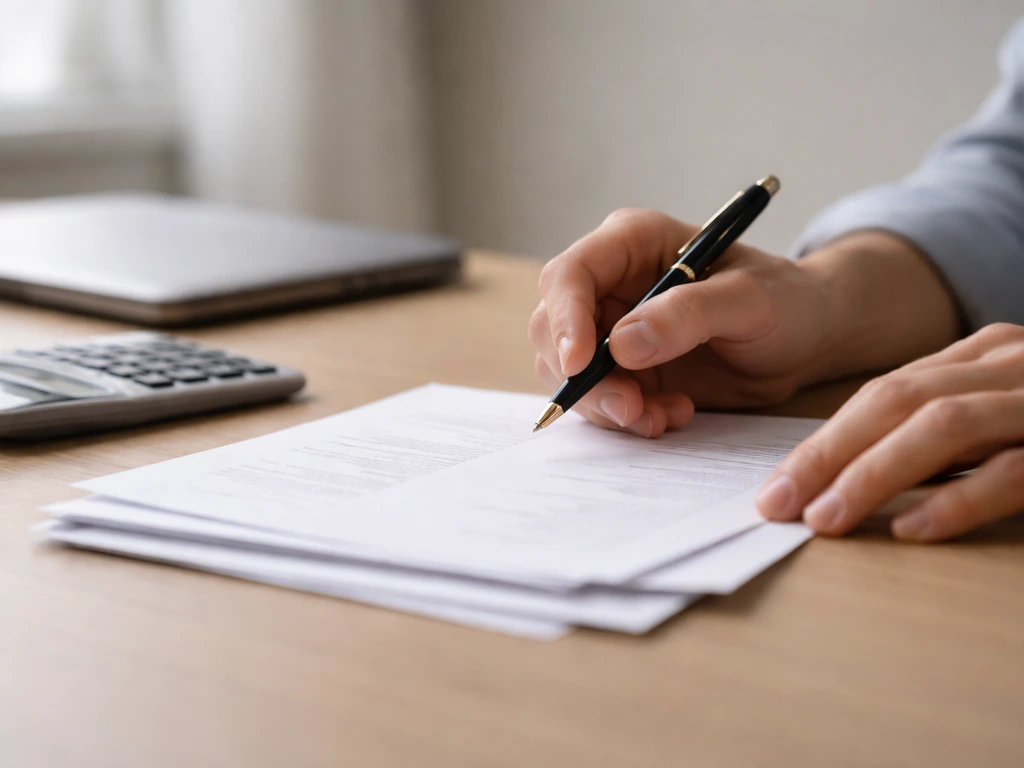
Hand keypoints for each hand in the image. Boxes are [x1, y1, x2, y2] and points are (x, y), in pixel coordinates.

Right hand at [529, 208, 836, 436]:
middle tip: (631, 409)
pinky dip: (625, 418)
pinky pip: (597, 399)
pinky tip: (671, 414)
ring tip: (665, 415)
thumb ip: (688, 315)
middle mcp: (610, 283)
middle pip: (553, 328)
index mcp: (632, 243)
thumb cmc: (786, 302)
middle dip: (584, 376)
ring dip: (607, 404)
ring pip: (568, 371)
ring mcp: (611, 328)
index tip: (580, 365)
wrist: (805, 340)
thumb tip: (622, 344)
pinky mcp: (621, 369)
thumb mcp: (750, 302)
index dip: (565, 319)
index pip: (570, 275)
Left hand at [758, 323, 1023, 541]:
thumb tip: (852, 481)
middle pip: (897, 401)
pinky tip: (909, 527)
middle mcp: (1008, 365)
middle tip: (778, 504)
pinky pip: (1012, 470)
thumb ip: (942, 438)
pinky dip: (957, 500)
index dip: (824, 441)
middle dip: (828, 454)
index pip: (884, 394)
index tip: (776, 487)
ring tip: (825, 518)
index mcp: (984, 356)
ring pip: (944, 425)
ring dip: (874, 474)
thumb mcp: (1002, 417)